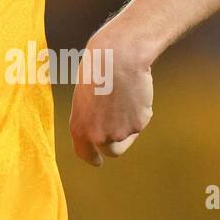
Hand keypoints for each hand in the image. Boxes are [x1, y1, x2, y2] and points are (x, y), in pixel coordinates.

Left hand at [69, 30, 153, 165]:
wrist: (117, 58)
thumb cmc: (97, 70)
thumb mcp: (84, 96)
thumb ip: (91, 116)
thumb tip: (101, 126)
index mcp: (79, 127)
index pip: (84, 153)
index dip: (92, 158)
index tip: (97, 161)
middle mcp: (98, 136)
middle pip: (112, 151)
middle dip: (117, 142)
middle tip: (120, 128)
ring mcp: (119, 133)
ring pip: (128, 133)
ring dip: (128, 121)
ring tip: (123, 95)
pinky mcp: (138, 125)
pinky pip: (140, 120)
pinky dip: (139, 110)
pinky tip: (134, 92)